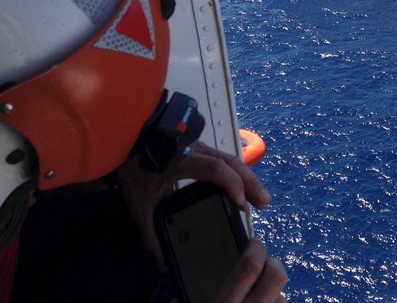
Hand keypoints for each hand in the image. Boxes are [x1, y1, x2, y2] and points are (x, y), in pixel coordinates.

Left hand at [114, 142, 286, 301]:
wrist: (125, 139)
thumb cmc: (132, 168)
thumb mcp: (139, 204)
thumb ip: (150, 233)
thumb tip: (162, 262)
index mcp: (185, 161)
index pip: (218, 170)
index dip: (234, 186)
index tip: (243, 205)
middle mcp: (198, 151)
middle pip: (233, 162)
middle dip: (252, 183)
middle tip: (264, 203)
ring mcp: (200, 147)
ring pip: (231, 158)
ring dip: (248, 177)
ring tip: (259, 197)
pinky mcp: (199, 149)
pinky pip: (224, 159)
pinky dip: (238, 173)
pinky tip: (242, 186)